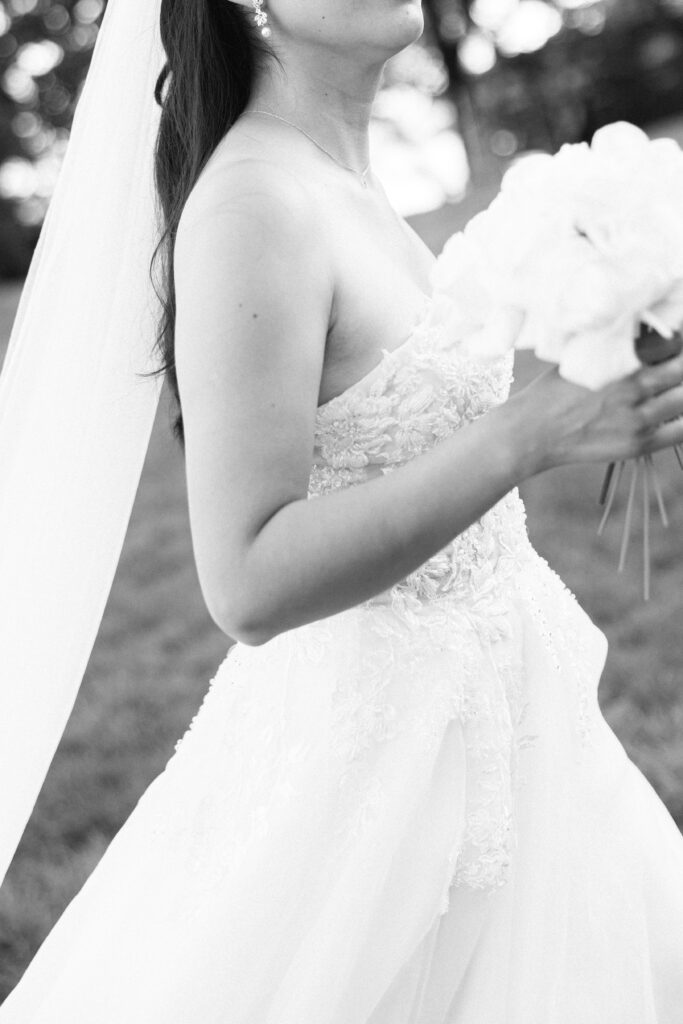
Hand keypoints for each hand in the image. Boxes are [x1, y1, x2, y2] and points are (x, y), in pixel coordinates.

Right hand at [507, 352, 682, 474]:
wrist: (532, 433)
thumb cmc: (552, 393)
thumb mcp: (581, 358)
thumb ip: (615, 350)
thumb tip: (647, 338)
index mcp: (618, 360)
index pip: (671, 343)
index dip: (678, 342)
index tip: (674, 344)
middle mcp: (632, 387)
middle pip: (681, 369)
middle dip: (681, 365)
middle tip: (676, 366)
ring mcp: (637, 418)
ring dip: (682, 391)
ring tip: (675, 389)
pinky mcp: (637, 443)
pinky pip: (680, 432)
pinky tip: (677, 414)